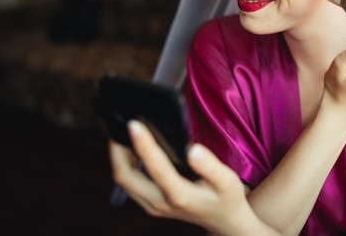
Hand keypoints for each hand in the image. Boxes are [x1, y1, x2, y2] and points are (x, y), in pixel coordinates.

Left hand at [109, 121, 279, 235]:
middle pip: (126, 177)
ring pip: (124, 181)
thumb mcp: (228, 181)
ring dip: (119, 157)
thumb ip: (211, 166)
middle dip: (118, 150)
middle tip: (119, 125)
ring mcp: (153, 205)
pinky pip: (130, 183)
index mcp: (180, 195)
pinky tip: (132, 149)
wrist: (223, 222)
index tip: (134, 124)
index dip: (143, 144)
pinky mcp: (150, 204)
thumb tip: (193, 149)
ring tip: (122, 133)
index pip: (155, 167)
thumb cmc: (227, 198)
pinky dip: (126, 164)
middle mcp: (161, 203)